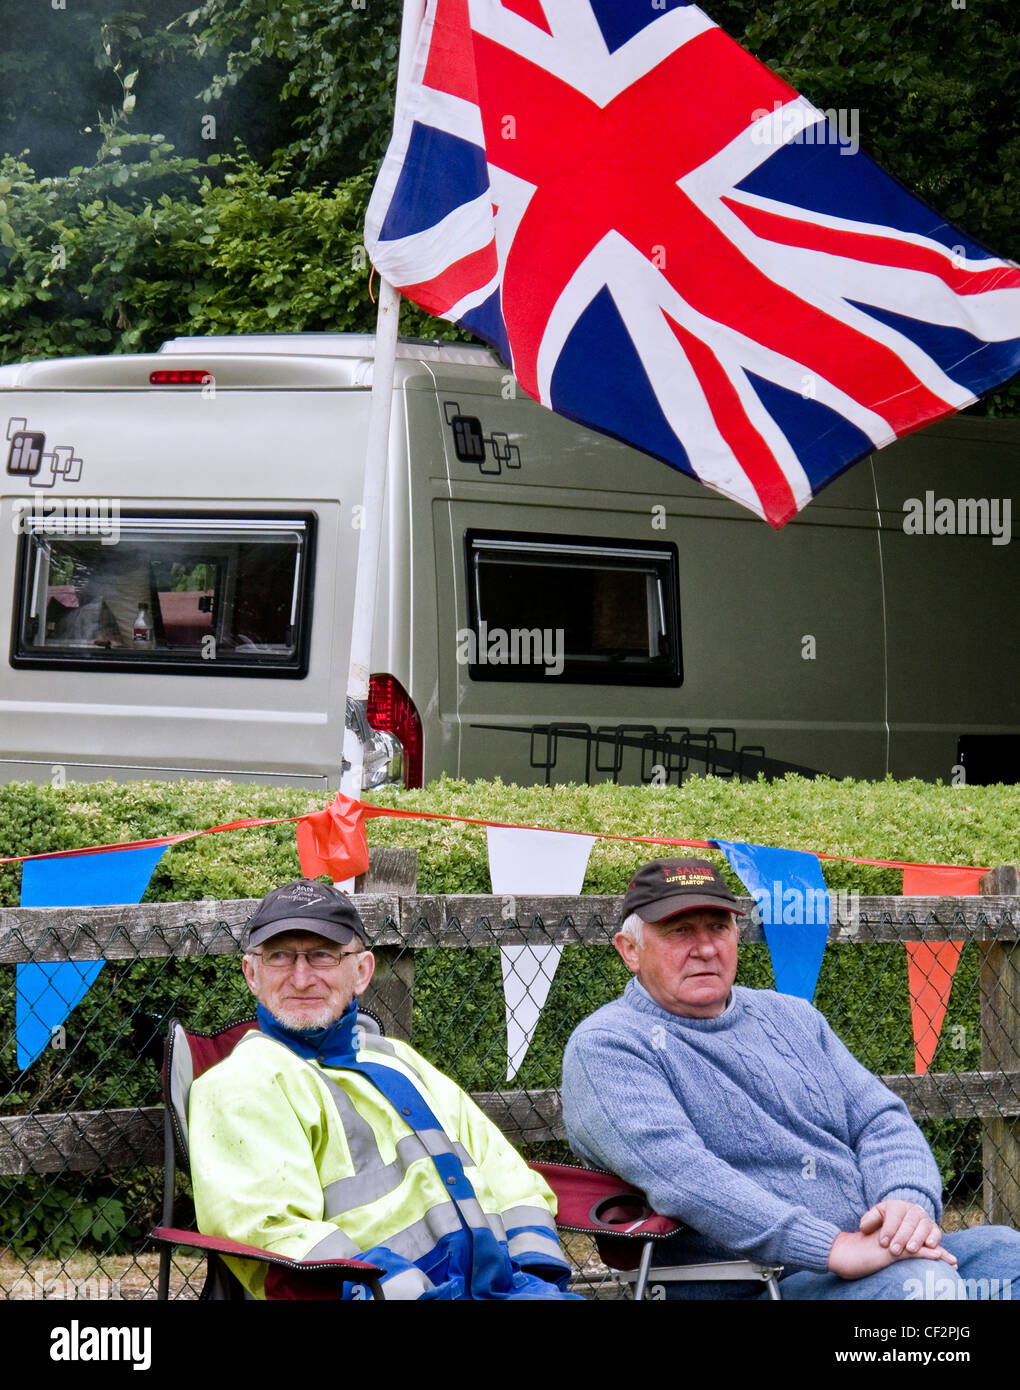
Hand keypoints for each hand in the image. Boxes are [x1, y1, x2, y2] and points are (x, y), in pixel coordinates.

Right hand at [827, 1227, 956, 1279]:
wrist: (842, 1253)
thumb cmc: (855, 1257)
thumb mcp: (875, 1258)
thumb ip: (886, 1257)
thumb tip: (894, 1262)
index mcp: (893, 1241)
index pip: (916, 1245)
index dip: (931, 1250)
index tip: (946, 1259)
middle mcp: (896, 1240)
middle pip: (922, 1245)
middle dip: (940, 1253)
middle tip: (954, 1262)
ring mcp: (894, 1243)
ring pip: (921, 1246)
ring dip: (938, 1254)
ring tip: (952, 1262)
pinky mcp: (891, 1250)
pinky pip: (913, 1251)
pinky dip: (927, 1253)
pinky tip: (937, 1255)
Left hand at [859, 1200, 945, 1258]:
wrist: (905, 1217)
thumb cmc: (887, 1221)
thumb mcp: (876, 1217)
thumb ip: (868, 1220)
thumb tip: (864, 1227)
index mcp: (897, 1206)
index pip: (894, 1216)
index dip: (888, 1229)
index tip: (883, 1242)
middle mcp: (913, 1210)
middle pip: (908, 1222)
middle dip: (901, 1237)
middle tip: (894, 1250)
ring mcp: (925, 1219)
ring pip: (923, 1227)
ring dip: (917, 1239)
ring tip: (909, 1250)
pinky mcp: (934, 1229)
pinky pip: (936, 1233)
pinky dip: (934, 1238)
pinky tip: (929, 1246)